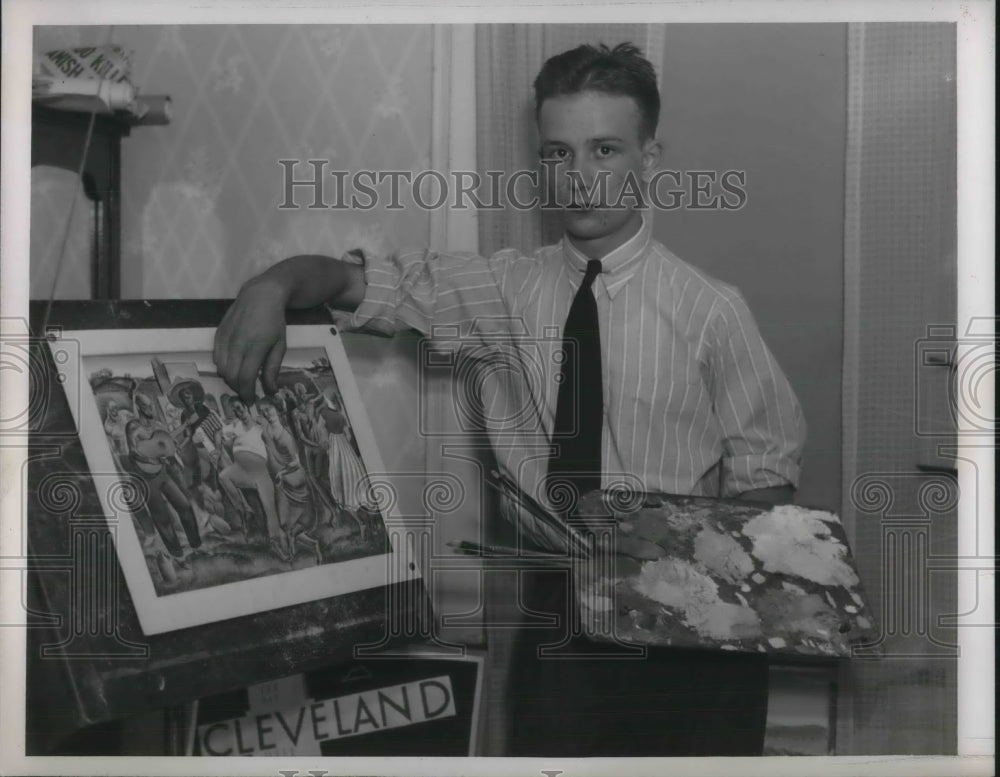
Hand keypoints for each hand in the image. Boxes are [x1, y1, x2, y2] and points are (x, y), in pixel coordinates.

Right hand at [214, 275, 288, 402]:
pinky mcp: (218, 334)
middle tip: (246, 392)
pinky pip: (215, 357)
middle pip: (231, 376)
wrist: (260, 296)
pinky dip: (222, 366)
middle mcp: (237, 343)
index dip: (247, 393)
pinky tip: (233, 365)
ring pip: (220, 368)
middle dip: (238, 388)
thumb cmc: (274, 322)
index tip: (251, 400)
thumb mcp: (280, 345)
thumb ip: (272, 369)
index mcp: (255, 347)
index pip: (245, 378)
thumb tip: (271, 390)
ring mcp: (225, 338)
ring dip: (229, 378)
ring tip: (241, 379)